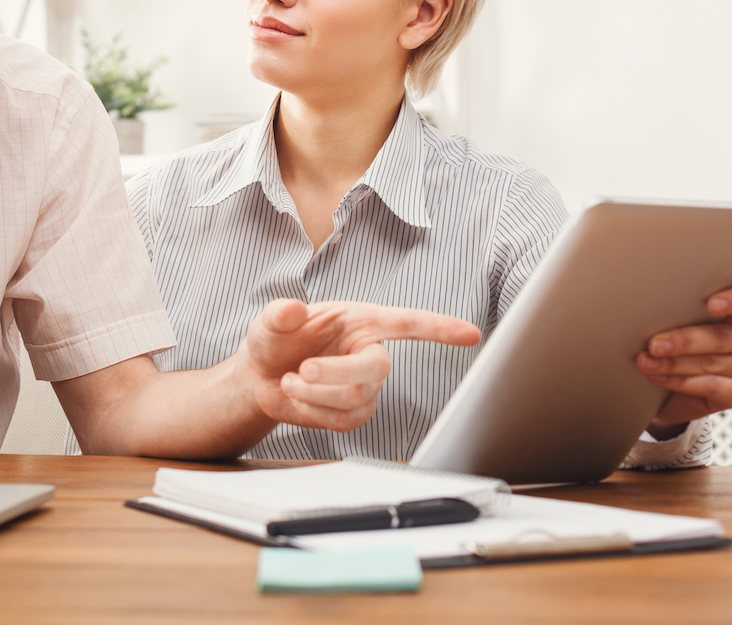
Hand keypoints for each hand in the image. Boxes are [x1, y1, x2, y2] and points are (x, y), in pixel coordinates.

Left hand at [240, 299, 479, 432]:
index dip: (439, 328)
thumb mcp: (271, 320)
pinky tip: (298, 399)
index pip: (407, 323)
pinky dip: (314, 413)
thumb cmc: (275, 339)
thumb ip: (280, 313)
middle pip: (378, 368)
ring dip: (315, 394)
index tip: (471, 334)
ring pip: (358, 398)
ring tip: (289, 380)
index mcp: (360, 321)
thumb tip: (291, 309)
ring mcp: (365, 385)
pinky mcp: (354, 413)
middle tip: (301, 371)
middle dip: (338, 373)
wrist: (260, 374)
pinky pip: (345, 421)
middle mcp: (369, 351)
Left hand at [638, 283, 731, 434]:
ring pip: (710, 362)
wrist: (672, 388)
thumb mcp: (677, 321)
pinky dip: (679, 381)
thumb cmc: (675, 342)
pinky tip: (657, 377)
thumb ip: (676, 309)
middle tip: (654, 344)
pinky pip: (710, 385)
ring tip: (645, 362)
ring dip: (672, 363)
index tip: (711, 304)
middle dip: (684, 340)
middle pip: (723, 336)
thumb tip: (646, 305)